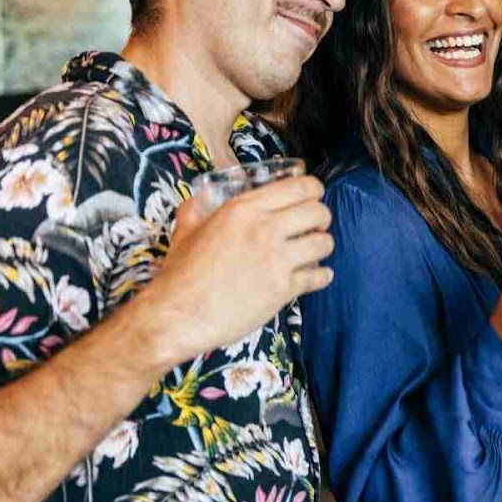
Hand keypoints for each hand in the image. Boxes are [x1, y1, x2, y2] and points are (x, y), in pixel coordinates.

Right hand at [134, 175, 333, 366]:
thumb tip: (200, 199)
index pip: (299, 187)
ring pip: (324, 243)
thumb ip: (196, 209)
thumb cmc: (180, 274)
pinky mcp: (283, 289)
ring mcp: (276, 260)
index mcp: (243, 209)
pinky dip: (321, 276)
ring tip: (313, 251)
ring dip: (322, 246)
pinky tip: (316, 276)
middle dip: (321, 218)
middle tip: (314, 226)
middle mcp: (264, 229)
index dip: (313, 190)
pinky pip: (319, 276)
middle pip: (318, 212)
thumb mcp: (186, 230)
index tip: (312, 197)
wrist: (177, 314)